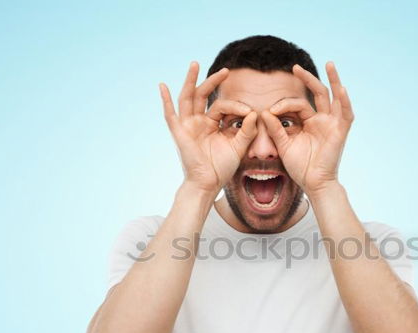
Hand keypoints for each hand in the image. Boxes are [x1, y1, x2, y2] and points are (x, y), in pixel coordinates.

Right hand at [159, 61, 257, 194]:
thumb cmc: (222, 167)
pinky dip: (165, 101)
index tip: (250, 112)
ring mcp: (187, 126)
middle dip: (213, 81)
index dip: (237, 107)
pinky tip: (163, 86)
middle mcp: (198, 122)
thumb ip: (247, 130)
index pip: (223, 107)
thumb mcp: (239, 146)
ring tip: (195, 64)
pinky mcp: (179, 133)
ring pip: (188, 98)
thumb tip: (254, 113)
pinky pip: (170, 115)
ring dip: (191, 80)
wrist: (209, 184)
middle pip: (204, 96)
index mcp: (212, 124)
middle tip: (226, 70)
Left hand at [260, 61, 353, 196]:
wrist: (313, 184)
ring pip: (334, 97)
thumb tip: (264, 112)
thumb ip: (275, 129)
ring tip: (330, 64)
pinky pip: (345, 114)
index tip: (270, 111)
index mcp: (310, 123)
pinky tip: (341, 88)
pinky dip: (344, 101)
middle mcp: (322, 120)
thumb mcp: (284, 145)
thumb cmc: (300, 168)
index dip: (283, 105)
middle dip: (307, 79)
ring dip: (334, 80)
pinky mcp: (340, 132)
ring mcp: (333, 125)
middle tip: (295, 67)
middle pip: (318, 93)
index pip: (298, 104)